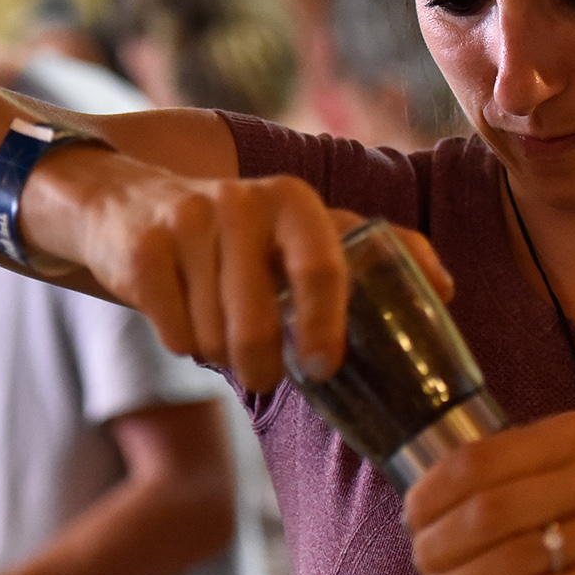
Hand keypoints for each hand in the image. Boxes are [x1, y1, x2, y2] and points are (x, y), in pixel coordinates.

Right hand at [31, 157, 450, 392]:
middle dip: (262, 363)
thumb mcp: (302, 229)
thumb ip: (371, 252)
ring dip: (219, 352)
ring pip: (215, 335)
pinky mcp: (144, 248)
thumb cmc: (238, 236)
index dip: (327, 325)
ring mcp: (189, 222)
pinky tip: (181, 315)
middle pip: (259, 322)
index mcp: (294, 201)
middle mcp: (243, 201)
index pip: (323, 267)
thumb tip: (447, 290)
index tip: (322, 367)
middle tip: (266, 373)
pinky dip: (181, 341)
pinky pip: (174, 332)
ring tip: (218, 329)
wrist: (127, 204)